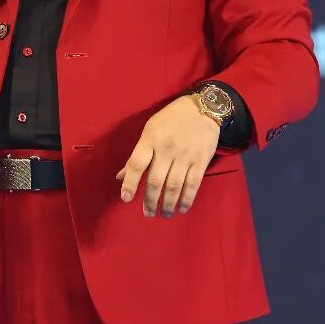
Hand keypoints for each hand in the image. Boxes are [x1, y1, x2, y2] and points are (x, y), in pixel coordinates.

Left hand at [116, 95, 220, 217]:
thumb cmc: (171, 119)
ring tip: (163, 214)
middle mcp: (166, 149)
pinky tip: (182, 209)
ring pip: (174, 186)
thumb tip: (121, 176)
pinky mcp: (201, 161)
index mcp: (150, 140)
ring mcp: (185, 156)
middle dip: (150, 201)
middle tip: (148, 213)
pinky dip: (186, 199)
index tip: (126, 199)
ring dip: (167, 204)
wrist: (204, 108)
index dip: (130, 184)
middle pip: (156, 180)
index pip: (137, 164)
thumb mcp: (150, 130)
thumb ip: (136, 155)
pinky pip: (193, 184)